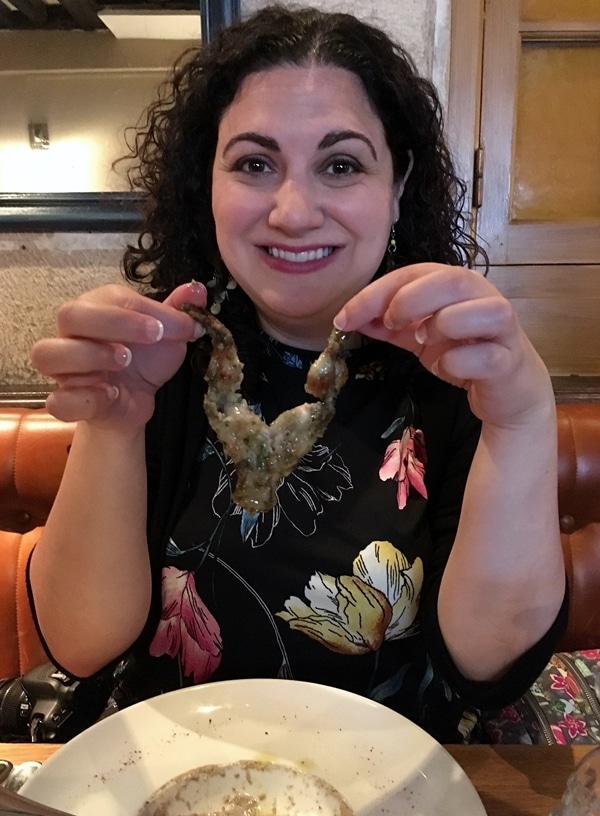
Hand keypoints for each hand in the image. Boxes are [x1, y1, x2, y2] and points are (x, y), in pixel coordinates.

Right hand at [30, 282, 206, 429]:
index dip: (142, 310)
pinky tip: (110, 394)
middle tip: (152, 336)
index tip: (171, 326)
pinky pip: (58, 401)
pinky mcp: (66, 401)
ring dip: (89, 355)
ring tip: (124, 360)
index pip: (110, 298)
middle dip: (113, 323)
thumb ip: (179, 312)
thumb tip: (197, 291)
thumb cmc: (145, 361)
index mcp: (97, 309)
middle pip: (69, 315)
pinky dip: (82, 398)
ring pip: (48, 353)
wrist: (135, 399)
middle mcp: (72, 334)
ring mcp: (64, 368)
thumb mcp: (168, 335)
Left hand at [334, 263, 552, 427]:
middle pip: (452, 279)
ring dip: (442, 325)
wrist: (507, 388)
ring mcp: (500, 329)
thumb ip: (388, 324)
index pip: (413, 273)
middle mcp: (483, 297)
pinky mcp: (509, 360)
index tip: (345, 317)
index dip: (376, 293)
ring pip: (481, 310)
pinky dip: (457, 363)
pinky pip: (486, 356)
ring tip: (425, 342)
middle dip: (412, 299)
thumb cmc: (466, 351)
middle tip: (390, 323)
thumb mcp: (419, 334)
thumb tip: (349, 318)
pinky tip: (446, 368)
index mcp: (455, 285)